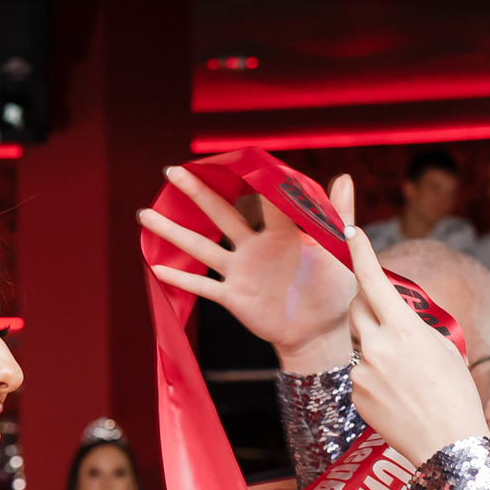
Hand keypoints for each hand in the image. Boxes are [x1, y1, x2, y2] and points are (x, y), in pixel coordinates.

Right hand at [140, 167, 357, 373]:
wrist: (320, 331)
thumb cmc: (335, 289)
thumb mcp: (342, 251)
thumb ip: (339, 215)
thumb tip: (344, 177)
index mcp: (281, 231)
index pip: (258, 197)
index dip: (243, 178)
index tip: (225, 158)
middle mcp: (254, 246)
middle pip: (219, 213)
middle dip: (195, 193)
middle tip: (172, 171)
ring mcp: (240, 271)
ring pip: (200, 247)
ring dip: (173, 232)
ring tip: (145, 214)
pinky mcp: (234, 296)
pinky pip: (203, 286)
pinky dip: (181, 278)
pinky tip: (156, 267)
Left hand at [342, 225, 488, 465]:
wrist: (447, 442)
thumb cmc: (454, 393)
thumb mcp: (442, 347)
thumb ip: (411, 326)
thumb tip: (390, 318)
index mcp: (404, 329)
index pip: (373, 281)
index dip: (360, 253)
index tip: (350, 233)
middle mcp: (377, 346)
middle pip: (357, 308)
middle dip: (366, 304)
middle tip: (387, 317)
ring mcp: (362, 371)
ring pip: (359, 343)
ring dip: (375, 347)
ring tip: (405, 375)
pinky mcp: (355, 393)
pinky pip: (359, 372)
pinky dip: (374, 376)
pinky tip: (397, 395)